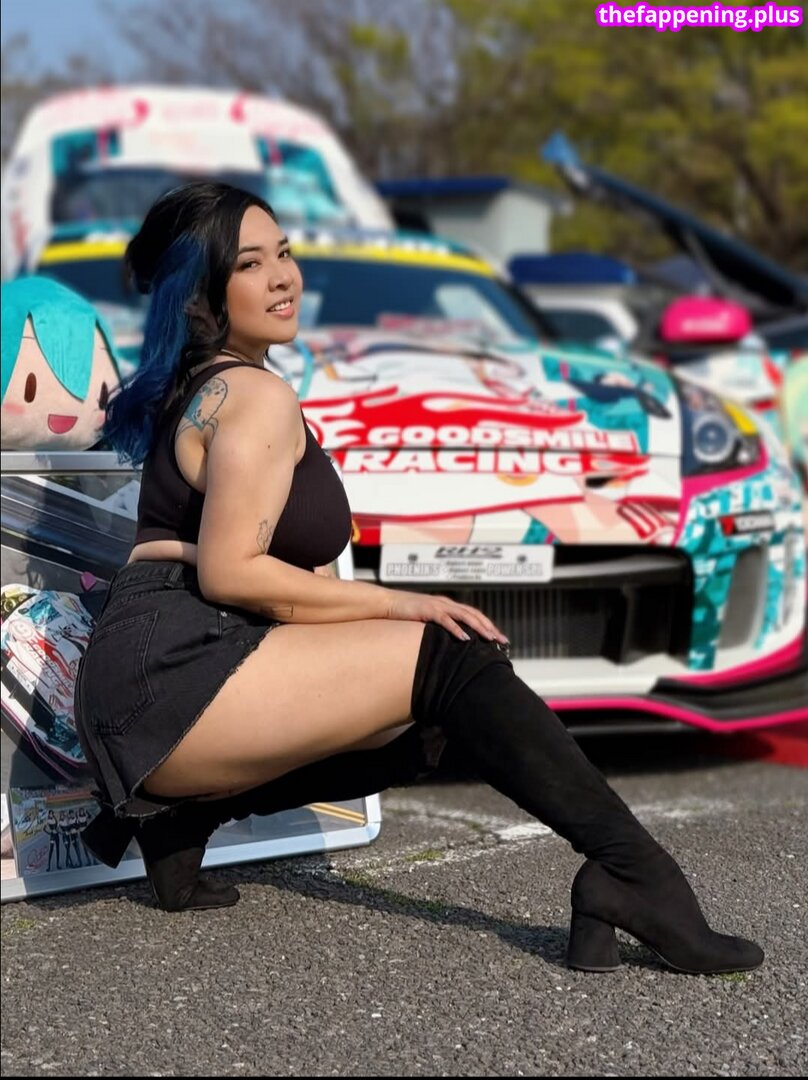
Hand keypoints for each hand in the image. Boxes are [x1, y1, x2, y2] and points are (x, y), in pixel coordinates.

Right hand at [383, 589, 508, 644]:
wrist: (388, 602)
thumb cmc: (406, 614)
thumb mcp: (427, 621)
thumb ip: (440, 627)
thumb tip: (453, 643)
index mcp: (448, 606)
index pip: (474, 615)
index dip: (488, 625)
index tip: (499, 638)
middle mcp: (446, 604)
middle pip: (474, 615)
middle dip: (490, 628)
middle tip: (502, 641)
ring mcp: (438, 606)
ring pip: (464, 616)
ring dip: (478, 627)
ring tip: (489, 638)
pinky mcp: (428, 610)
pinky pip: (445, 620)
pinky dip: (456, 628)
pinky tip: (465, 638)